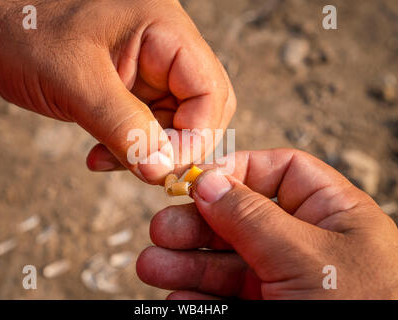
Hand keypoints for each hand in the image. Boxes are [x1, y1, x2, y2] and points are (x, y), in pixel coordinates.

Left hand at [0, 0, 235, 183]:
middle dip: (177, 147)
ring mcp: (150, 70)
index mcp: (166, 30)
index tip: (165, 169)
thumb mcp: (76, 80)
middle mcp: (166, 48)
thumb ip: (124, 126)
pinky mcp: (132, 88)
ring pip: (175, 124)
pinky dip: (129, 148)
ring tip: (106, 159)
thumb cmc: (25, 30)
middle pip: (202, 109)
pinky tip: (100, 155)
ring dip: (148, 153)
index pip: (210, 90)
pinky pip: (148, 127)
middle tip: (146, 170)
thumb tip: (162, 170)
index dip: (198, 136)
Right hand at [137, 149, 397, 298]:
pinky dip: (199, 296)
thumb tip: (208, 180)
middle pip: (239, 217)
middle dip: (197, 222)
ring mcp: (285, 279)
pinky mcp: (269, 310)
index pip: (279, 171)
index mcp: (330, 212)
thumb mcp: (307, 255)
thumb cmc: (365, 308)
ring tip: (151, 264)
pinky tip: (179, 296)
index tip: (196, 181)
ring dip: (186, 262)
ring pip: (226, 260)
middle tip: (161, 228)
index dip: (236, 170)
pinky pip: (226, 296)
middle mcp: (304, 241)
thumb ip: (253, 215)